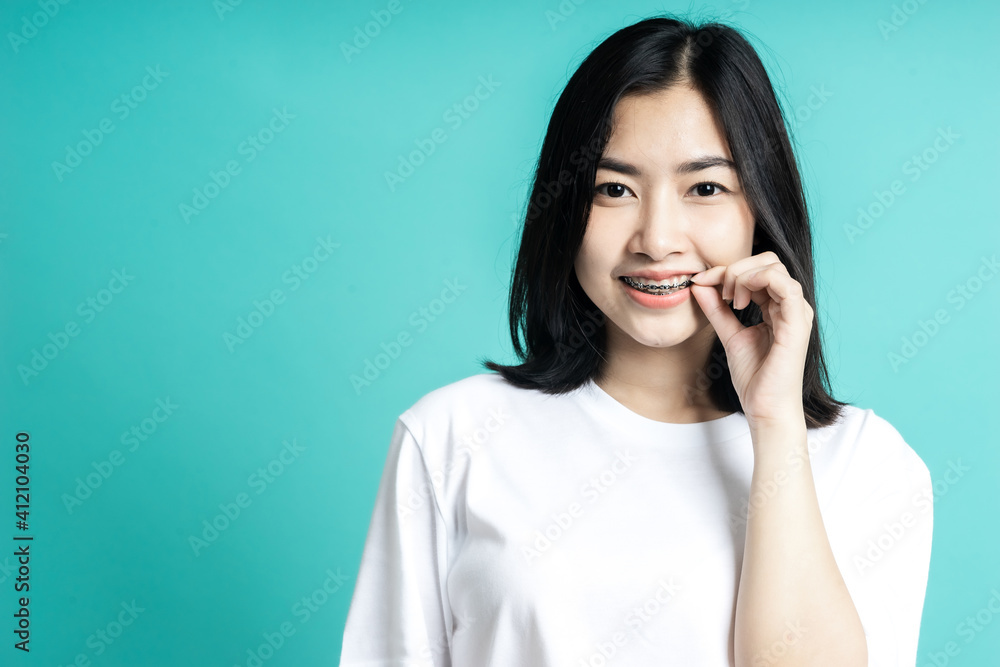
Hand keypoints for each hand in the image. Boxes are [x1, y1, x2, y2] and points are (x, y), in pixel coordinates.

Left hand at [688, 251, 812, 432]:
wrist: (765, 408)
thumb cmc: (754, 378)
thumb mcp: (729, 335)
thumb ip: (717, 310)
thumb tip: (699, 284)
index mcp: (778, 307)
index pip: (756, 269)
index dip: (726, 270)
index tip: (701, 282)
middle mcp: (791, 305)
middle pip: (767, 261)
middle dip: (735, 269)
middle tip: (719, 293)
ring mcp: (797, 312)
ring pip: (773, 267)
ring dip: (742, 275)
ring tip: (730, 300)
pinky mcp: (797, 323)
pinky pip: (786, 285)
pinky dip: (757, 283)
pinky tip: (740, 303)